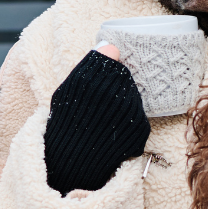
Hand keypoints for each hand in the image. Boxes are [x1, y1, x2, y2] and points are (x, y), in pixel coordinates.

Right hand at [43, 47, 149, 193]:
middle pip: (124, 76)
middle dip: (114, 84)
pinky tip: (112, 127)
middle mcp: (115, 94)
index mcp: (93, 81)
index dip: (105, 66)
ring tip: (104, 116)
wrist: (73, 163)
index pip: (111, 58)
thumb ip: (90, 66)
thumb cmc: (66, 125)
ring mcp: (131, 111)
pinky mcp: (141, 128)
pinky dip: (128, 118)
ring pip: (132, 94)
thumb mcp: (67, 92)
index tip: (97, 77)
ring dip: (122, 100)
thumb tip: (111, 45)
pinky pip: (138, 113)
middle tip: (99, 101)